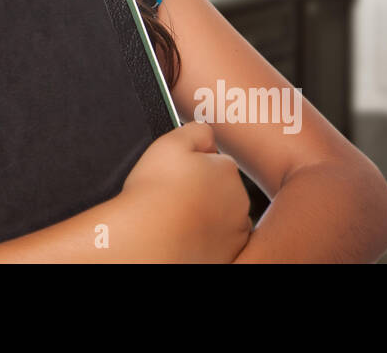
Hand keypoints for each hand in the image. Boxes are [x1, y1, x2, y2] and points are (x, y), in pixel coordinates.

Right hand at [122, 121, 252, 262]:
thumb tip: (207, 135)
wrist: (147, 241)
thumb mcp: (171, 142)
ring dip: (204, 217)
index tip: (175, 176)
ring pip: (220, 219)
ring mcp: (235, 234)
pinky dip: (203, 240)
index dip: (193, 167)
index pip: (216, 162)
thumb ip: (196, 131)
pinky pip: (216, 244)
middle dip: (203, 192)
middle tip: (173, 197)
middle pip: (221, 191)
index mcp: (228, 172)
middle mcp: (239, 203)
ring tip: (175, 218)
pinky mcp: (226, 257)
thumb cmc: (154, 194)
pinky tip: (182, 237)